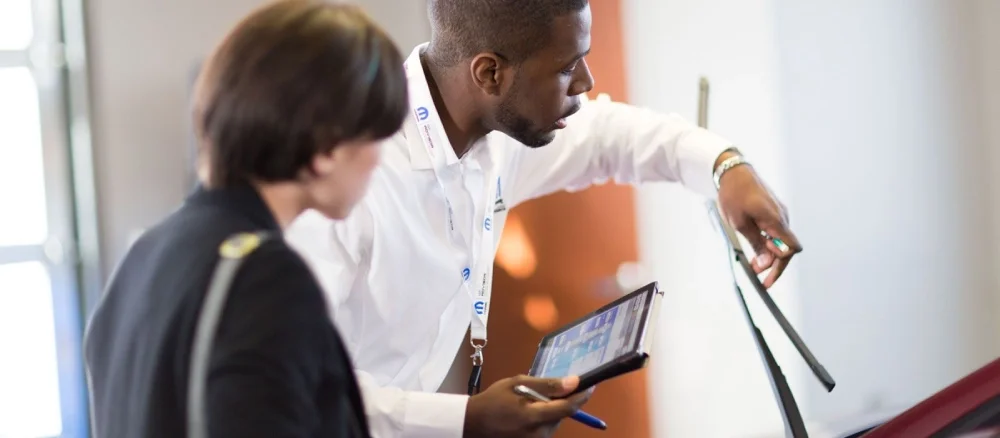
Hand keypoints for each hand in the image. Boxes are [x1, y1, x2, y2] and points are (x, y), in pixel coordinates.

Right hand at [463, 375, 593, 437]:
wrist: (472, 424)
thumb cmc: (493, 400)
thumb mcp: (517, 384)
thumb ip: (547, 384)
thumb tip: (573, 382)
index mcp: (534, 417)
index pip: (569, 407)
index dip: (582, 396)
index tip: (589, 385)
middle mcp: (539, 434)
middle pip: (562, 415)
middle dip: (561, 401)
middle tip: (545, 390)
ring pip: (555, 422)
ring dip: (551, 411)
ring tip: (530, 402)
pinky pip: (546, 429)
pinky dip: (542, 419)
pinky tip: (526, 413)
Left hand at [716, 151, 801, 287]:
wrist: (733, 171)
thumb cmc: (734, 195)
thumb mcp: (740, 224)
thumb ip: (756, 244)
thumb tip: (766, 264)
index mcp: (775, 221)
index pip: (791, 249)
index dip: (780, 266)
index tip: (766, 277)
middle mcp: (782, 217)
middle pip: (787, 248)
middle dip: (774, 265)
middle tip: (759, 277)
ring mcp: (779, 213)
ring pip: (781, 240)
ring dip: (770, 254)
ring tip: (754, 264)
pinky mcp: (774, 211)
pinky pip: (776, 232)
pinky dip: (768, 243)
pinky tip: (757, 248)